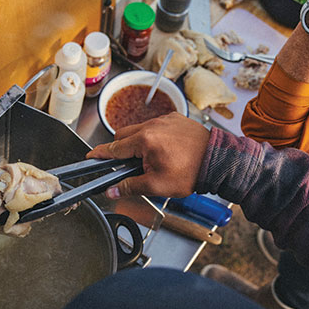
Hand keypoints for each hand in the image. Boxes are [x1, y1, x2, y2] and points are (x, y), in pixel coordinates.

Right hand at [86, 113, 211, 198]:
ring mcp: (166, 119)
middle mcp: (153, 125)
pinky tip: (164, 151)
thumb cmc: (191, 172)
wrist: (217, 161)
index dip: (100, 155)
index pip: (114, 148)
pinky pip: (157, 126)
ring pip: (140, 130)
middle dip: (122, 150)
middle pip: (124, 135)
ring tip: (151, 161)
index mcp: (145, 140)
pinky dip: (154, 137)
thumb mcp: (157, 186)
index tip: (91, 157)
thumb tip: (112, 190)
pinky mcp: (176, 118)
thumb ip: (130, 186)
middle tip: (128, 166)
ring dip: (139, 143)